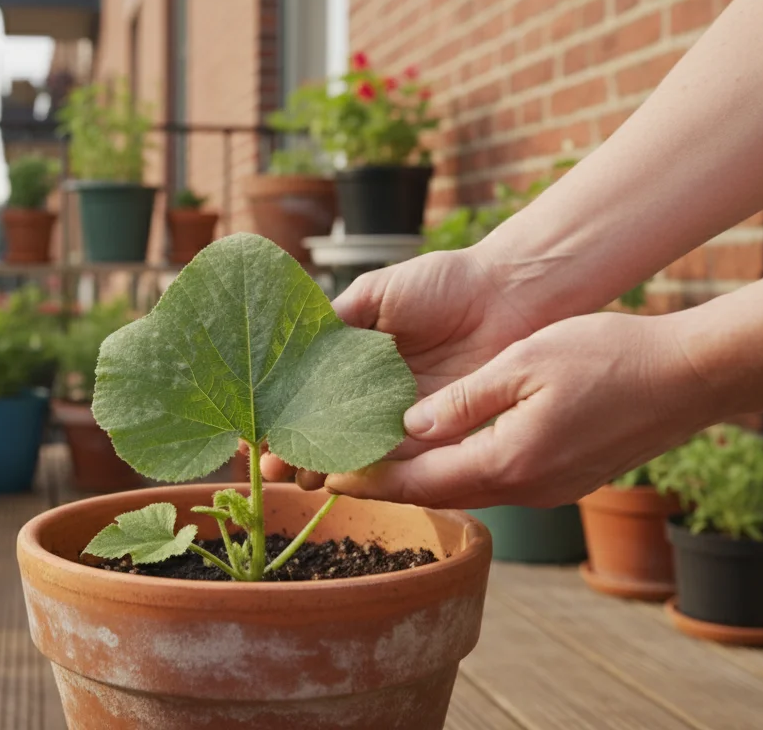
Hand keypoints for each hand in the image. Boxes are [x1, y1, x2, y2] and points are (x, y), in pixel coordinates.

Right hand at [261, 248, 541, 485]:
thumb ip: (336, 322)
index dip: (278, 416)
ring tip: (298, 479)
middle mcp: (373, 394)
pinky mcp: (437, 432)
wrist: (510, 295)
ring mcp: (404, 416)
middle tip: (270, 469)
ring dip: (325, 469)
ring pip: (356, 452)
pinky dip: (370, 472)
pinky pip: (399, 459)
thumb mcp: (377, 293)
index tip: (253, 433)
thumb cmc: (445, 283)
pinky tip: (342, 477)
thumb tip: (290, 350)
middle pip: (325, 432)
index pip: (305, 396)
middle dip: (294, 453)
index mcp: (354, 360)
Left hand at [319, 312, 721, 508]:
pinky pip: (497, 481)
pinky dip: (459, 470)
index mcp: (508, 461)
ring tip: (377, 460)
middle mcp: (525, 489)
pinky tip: (440, 450)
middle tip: (337, 469)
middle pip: (438, 493)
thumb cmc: (609, 357)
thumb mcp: (525, 363)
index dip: (369, 479)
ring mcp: (548, 490)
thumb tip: (411, 424)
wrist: (689, 377)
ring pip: (468, 489)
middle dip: (387, 483)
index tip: (324, 476)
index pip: (419, 482)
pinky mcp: (565, 480)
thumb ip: (465, 400)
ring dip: (423, 478)